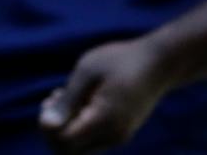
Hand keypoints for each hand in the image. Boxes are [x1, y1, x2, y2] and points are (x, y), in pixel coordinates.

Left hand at [38, 36, 171, 153]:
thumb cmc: (122, 59)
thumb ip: (67, 100)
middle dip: (55, 130)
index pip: (64, 143)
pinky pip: (92, 140)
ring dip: (67, 127)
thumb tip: (46, 125)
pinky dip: (80, 126)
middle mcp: (113, 136)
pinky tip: (82, 100)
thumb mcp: (88, 69)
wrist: (160, 63)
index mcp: (104, 120)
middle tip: (56, 98)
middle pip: (69, 152)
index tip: (52, 98)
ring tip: (68, 95)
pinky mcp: (120, 134)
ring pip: (80, 148)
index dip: (49, 126)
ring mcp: (118, 138)